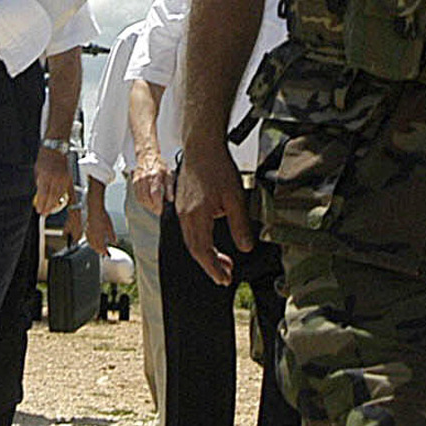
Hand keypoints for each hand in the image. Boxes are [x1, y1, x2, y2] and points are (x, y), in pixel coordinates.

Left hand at [33, 146, 71, 215]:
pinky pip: (65, 190)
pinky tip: (57, 201)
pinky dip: (60, 197)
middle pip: (53, 197)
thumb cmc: (45, 156)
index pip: (44, 194)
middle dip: (48, 207)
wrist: (57, 147)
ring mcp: (64, 178)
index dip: (42, 204)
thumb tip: (40, 193)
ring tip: (50, 209)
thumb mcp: (38, 169)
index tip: (39, 210)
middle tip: (44, 213)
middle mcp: (56, 178)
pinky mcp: (69, 178)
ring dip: (54, 204)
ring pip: (60, 195)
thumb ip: (39, 182)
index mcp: (46, 176)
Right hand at [85, 203, 114, 255]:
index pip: (101, 248)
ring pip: (91, 244)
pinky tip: (92, 242)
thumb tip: (114, 242)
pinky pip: (88, 239)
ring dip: (95, 248)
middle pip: (96, 247)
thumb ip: (112, 236)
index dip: (104, 251)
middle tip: (103, 252)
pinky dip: (90, 243)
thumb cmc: (103, 217)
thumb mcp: (110, 227)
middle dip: (99, 251)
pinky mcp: (86, 230)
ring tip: (98, 249)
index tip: (107, 253)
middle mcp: (93, 236)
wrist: (94, 210)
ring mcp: (89, 233)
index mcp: (100, 236)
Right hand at [130, 156, 173, 215]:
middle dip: (152, 207)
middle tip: (157, 211)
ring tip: (153, 208)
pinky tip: (147, 203)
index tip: (160, 210)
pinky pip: (137, 195)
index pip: (155, 193)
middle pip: (146, 198)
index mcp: (155, 176)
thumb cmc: (159, 165)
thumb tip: (170, 199)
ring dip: (147, 205)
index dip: (157, 204)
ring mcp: (138, 180)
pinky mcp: (134, 182)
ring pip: (141, 198)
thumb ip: (170, 187)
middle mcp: (145, 178)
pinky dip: (142, 201)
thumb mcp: (169, 174)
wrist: (147, 156)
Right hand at [176, 141, 250, 287]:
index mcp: (196, 216)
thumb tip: (245, 247)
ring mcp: (181, 210)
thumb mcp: (235, 198)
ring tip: (223, 261)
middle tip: (226, 275)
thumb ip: (240, 225)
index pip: (203, 251)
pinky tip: (212, 241)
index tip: (224, 278)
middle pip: (194, 250)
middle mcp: (184, 215)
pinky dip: (201, 241)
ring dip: (206, 254)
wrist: (202, 147)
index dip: (214, 268)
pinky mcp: (182, 205)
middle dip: (211, 265)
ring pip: (191, 241)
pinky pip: (188, 230)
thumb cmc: (217, 167)